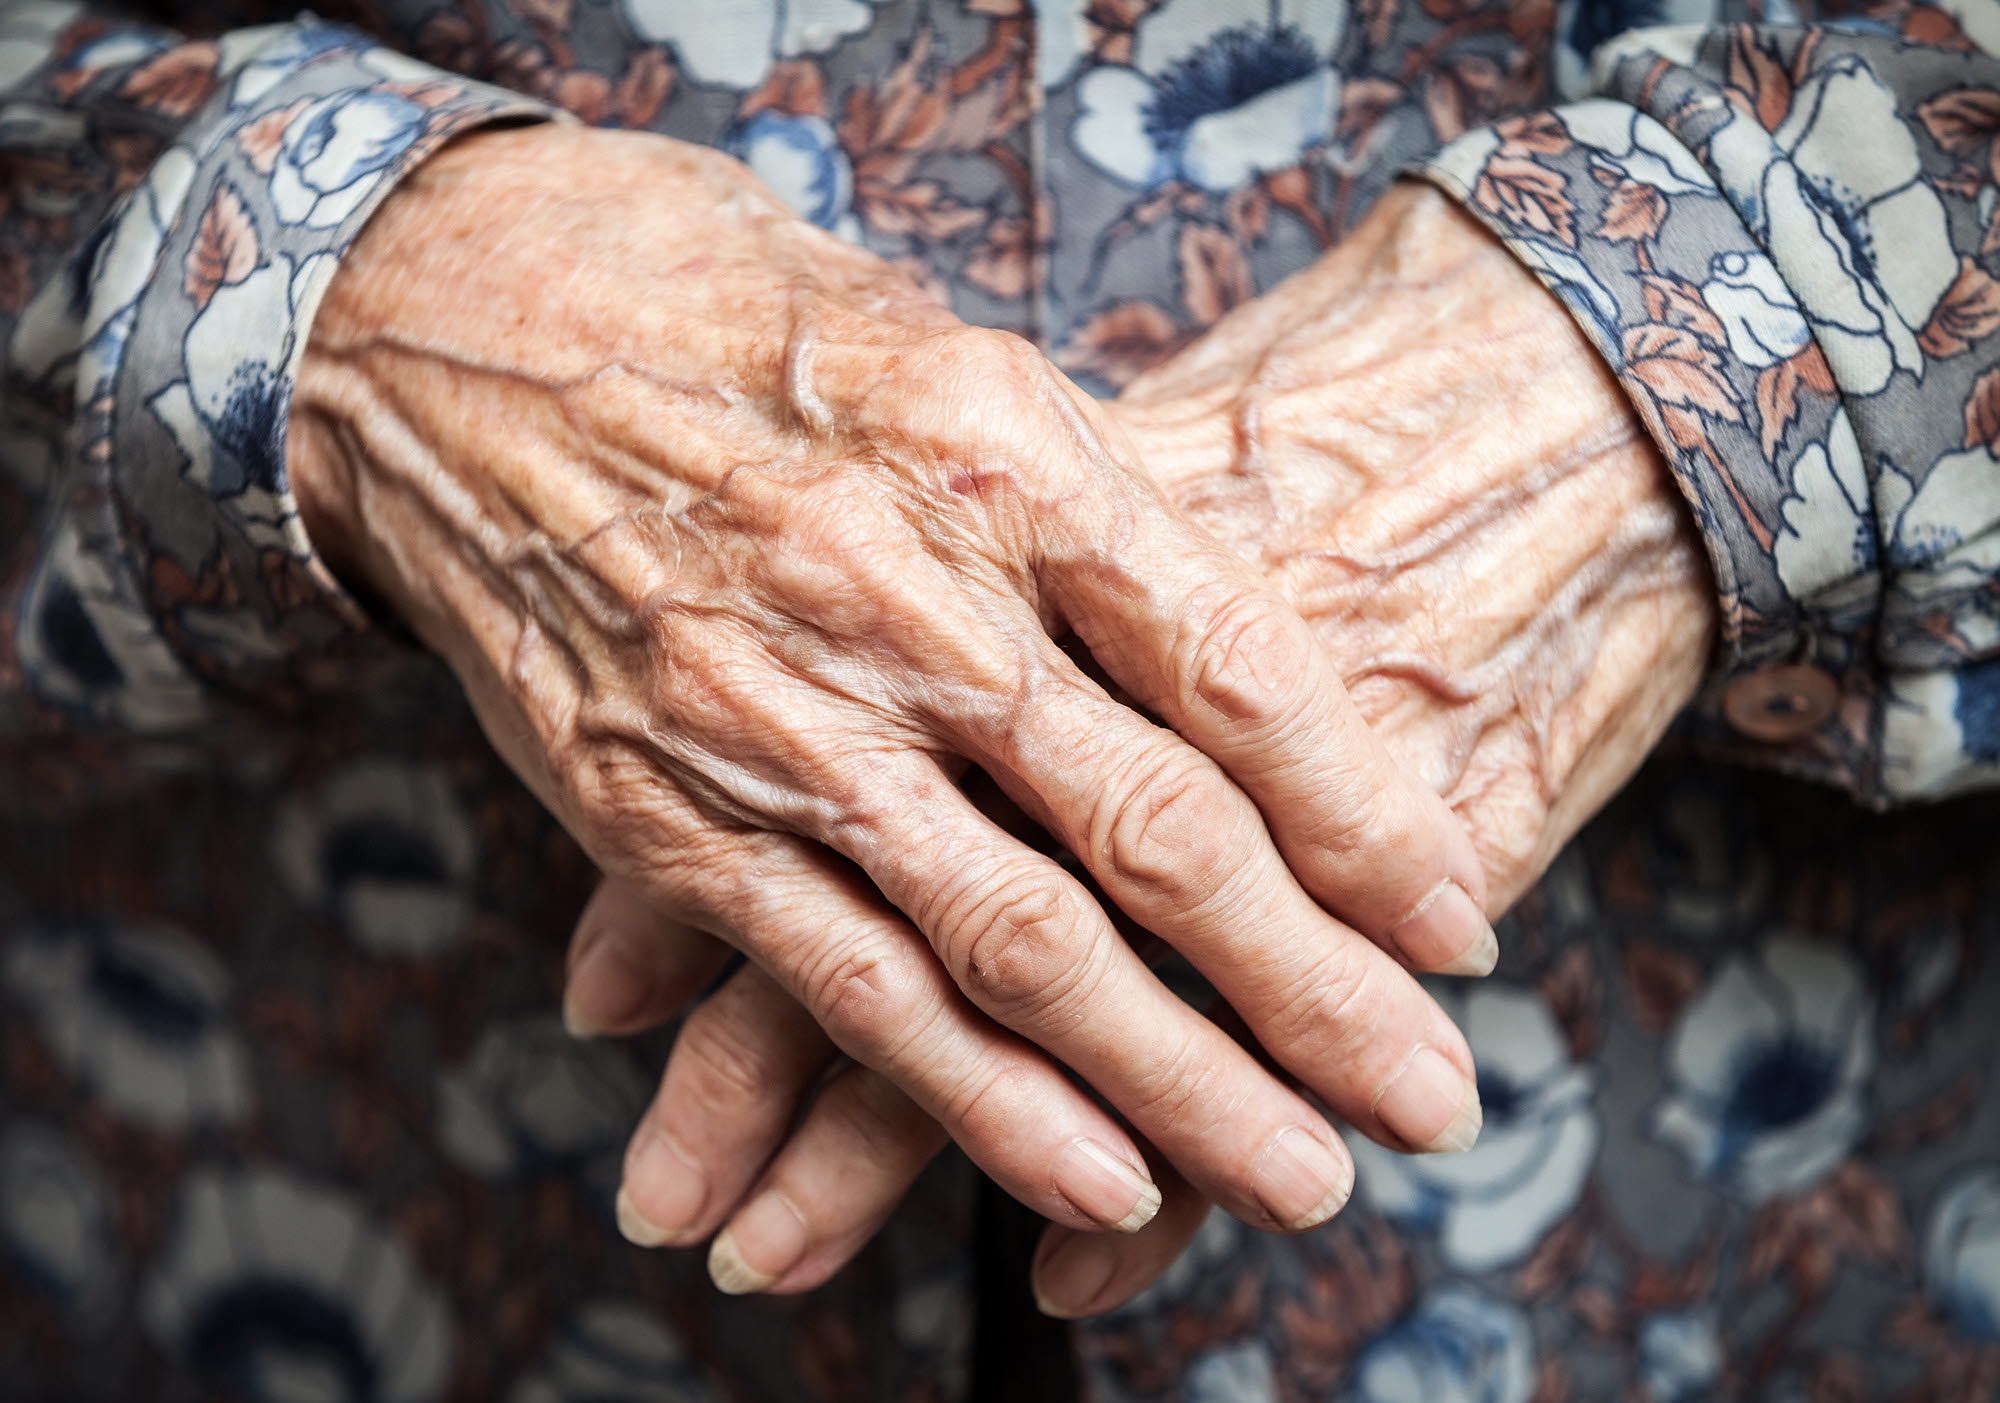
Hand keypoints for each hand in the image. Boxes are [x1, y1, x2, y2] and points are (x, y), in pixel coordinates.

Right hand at [563, 182, 1714, 1304]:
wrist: (480, 331)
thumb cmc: (759, 338)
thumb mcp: (961, 366)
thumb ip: (1098, 518)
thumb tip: (1252, 670)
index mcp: (1011, 457)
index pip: (1239, 671)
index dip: (1366, 816)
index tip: (1454, 927)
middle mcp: (912, 595)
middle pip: (1161, 830)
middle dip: (1314, 989)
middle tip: (1432, 1102)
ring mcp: (789, 719)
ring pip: (1024, 942)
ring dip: (1179, 1085)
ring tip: (1306, 1183)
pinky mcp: (677, 818)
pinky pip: (858, 987)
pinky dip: (986, 1105)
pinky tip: (1100, 1184)